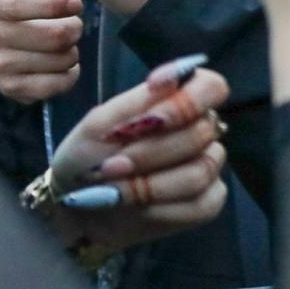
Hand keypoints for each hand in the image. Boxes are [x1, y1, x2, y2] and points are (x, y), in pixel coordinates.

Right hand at [0, 0, 84, 102]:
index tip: (76, 3)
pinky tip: (66, 64)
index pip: (18, 6)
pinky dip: (69, 76)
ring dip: (73, 52)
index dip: (54, 6)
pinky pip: (53, 86)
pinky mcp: (10, 88)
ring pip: (56, 62)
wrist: (20, 29)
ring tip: (68, 43)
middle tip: (76, 24)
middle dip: (74, 29)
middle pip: (50, 37)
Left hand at [46, 57, 229, 253]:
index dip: (189, 101)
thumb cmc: (87, 156)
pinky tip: (139, 209)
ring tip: (116, 190)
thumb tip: (172, 78)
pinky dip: (163, 209)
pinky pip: (201, 205)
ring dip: (152, 185)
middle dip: (150, 152)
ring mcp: (208, 167)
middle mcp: (200, 130)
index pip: (211, 87)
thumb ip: (137, 102)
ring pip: (200, 172)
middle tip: (111, 166)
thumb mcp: (99, 126)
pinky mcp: (207, 202)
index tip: (152, 117)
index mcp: (177, 101)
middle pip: (199, 134)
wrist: (78, 206)